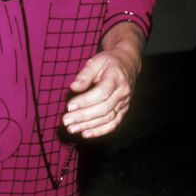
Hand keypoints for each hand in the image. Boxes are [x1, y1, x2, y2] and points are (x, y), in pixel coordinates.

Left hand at [62, 22, 144, 138]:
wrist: (128, 63)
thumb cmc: (109, 61)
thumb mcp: (96, 61)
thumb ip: (84, 75)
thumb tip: (73, 87)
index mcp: (116, 77)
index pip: (101, 93)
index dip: (85, 101)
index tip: (69, 106)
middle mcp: (123, 92)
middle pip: (104, 108)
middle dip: (83, 117)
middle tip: (66, 121)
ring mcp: (125, 103)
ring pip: (108, 118)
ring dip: (89, 126)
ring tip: (72, 129)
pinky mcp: (124, 110)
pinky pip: (113, 123)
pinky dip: (100, 130)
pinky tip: (86, 133)